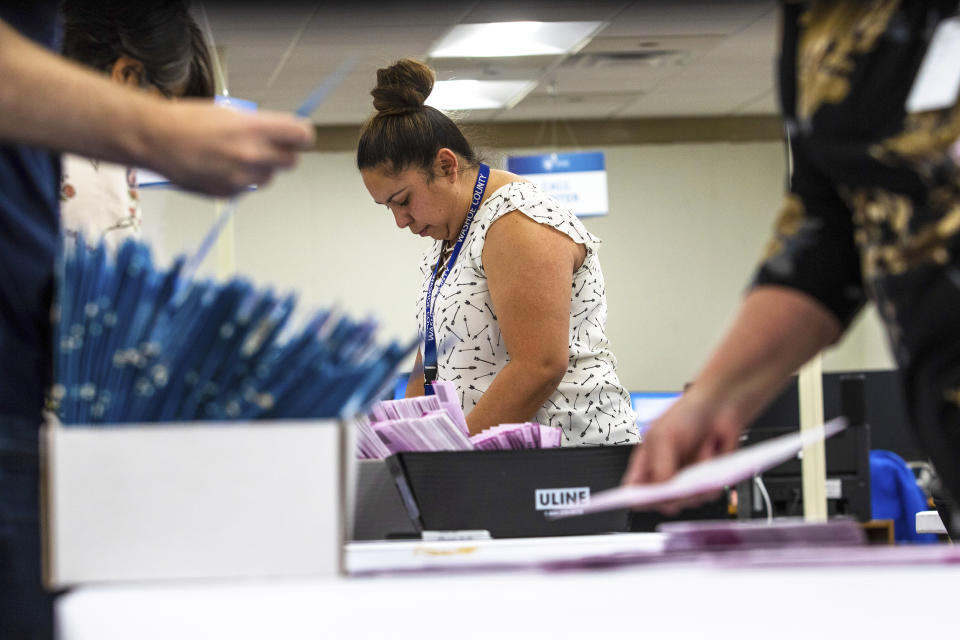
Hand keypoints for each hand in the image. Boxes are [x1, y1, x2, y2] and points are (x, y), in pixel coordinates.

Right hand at [140, 99, 314, 196]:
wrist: (155, 139)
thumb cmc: (186, 120)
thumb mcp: (229, 112)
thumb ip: (259, 125)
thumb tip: (280, 132)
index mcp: (255, 129)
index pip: (302, 136)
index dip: (302, 135)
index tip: (299, 135)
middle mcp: (253, 155)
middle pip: (292, 161)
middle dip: (284, 153)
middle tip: (270, 146)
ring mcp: (242, 178)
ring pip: (270, 177)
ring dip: (262, 168)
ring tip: (236, 156)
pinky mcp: (229, 193)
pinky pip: (248, 188)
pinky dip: (242, 180)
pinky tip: (221, 166)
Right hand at [622, 389, 745, 511]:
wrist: (719, 407)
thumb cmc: (687, 414)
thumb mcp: (663, 436)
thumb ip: (659, 465)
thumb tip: (662, 490)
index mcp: (646, 464)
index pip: (634, 490)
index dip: (636, 498)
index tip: (645, 498)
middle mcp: (665, 476)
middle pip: (663, 503)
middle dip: (675, 493)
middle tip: (680, 478)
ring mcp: (686, 481)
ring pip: (689, 501)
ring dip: (697, 476)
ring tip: (699, 450)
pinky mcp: (707, 483)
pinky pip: (710, 493)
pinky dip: (712, 472)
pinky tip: (709, 452)